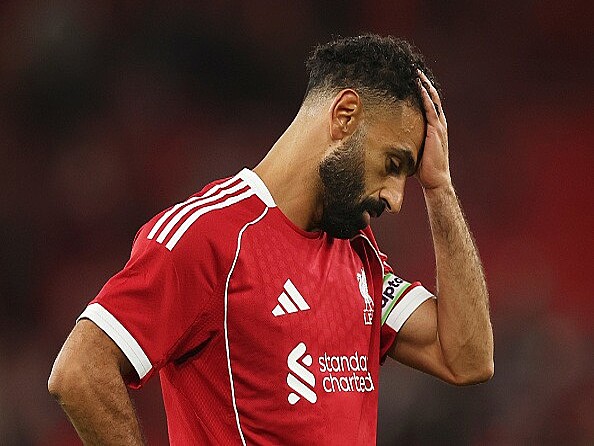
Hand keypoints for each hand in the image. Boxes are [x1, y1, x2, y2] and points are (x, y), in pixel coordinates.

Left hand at [416, 70, 451, 189]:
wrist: (435, 179)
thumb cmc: (423, 168)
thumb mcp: (413, 149)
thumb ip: (405, 140)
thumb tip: (387, 139)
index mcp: (434, 127)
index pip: (429, 103)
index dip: (423, 90)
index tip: (414, 78)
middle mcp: (438, 123)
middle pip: (432, 97)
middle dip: (424, 82)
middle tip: (414, 69)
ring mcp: (438, 126)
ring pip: (432, 99)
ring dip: (424, 85)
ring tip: (416, 72)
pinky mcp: (436, 130)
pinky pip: (431, 109)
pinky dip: (426, 97)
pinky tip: (420, 86)